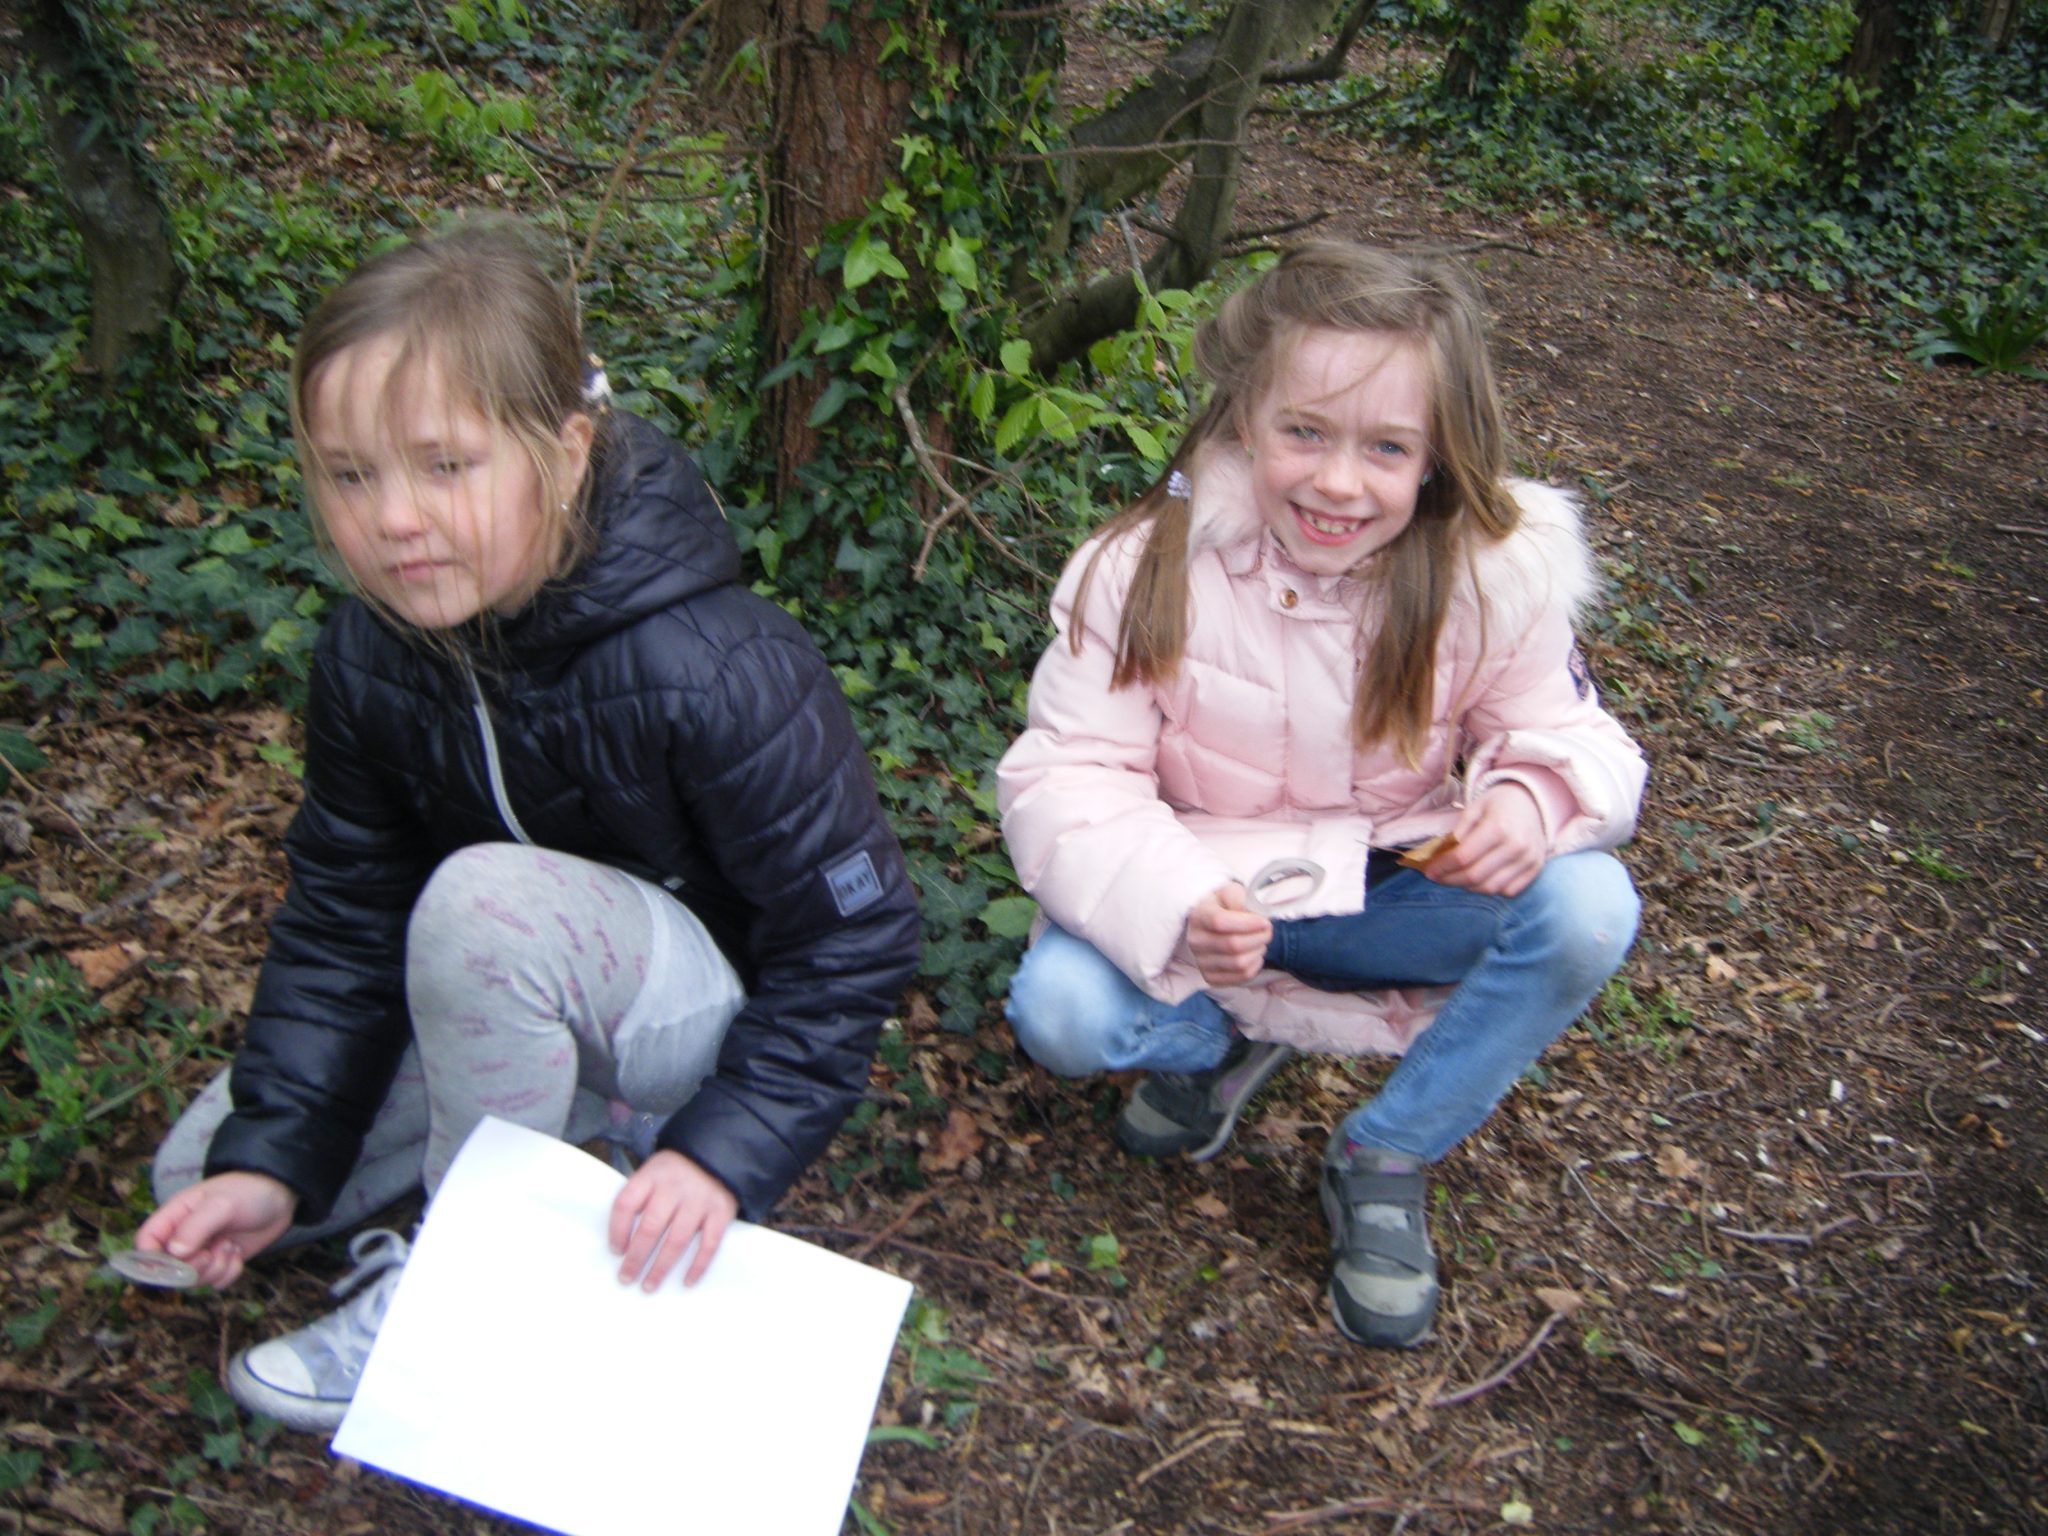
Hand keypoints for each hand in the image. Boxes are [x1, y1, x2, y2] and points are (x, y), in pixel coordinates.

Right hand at [135, 1172, 296, 1289]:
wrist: (281, 1195)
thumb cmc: (248, 1191)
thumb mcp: (221, 1204)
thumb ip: (196, 1226)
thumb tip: (174, 1253)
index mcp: (174, 1216)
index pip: (145, 1243)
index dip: (151, 1259)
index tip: (174, 1263)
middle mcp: (183, 1237)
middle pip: (168, 1270)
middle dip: (191, 1268)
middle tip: (211, 1253)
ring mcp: (202, 1251)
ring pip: (193, 1280)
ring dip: (214, 1269)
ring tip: (229, 1246)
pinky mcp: (220, 1262)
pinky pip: (215, 1283)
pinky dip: (228, 1273)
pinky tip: (237, 1253)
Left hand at [608, 1149, 737, 1290]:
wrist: (718, 1155)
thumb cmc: (677, 1172)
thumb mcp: (654, 1172)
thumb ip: (640, 1198)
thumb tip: (623, 1242)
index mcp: (652, 1175)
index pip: (626, 1204)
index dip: (616, 1230)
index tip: (615, 1251)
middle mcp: (674, 1187)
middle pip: (650, 1227)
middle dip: (636, 1257)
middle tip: (626, 1277)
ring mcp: (699, 1200)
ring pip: (676, 1240)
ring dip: (661, 1267)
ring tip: (649, 1285)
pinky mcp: (721, 1211)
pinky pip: (708, 1244)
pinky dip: (698, 1265)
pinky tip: (687, 1281)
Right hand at [1185, 883, 1272, 988]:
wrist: (1211, 923)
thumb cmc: (1224, 906)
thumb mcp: (1230, 892)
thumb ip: (1239, 897)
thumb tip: (1251, 914)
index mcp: (1198, 916)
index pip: (1220, 922)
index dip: (1247, 923)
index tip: (1264, 921)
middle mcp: (1195, 941)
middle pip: (1234, 945)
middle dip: (1258, 937)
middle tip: (1267, 930)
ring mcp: (1201, 961)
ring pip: (1240, 963)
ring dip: (1258, 951)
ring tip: (1260, 941)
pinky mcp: (1210, 977)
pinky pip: (1241, 977)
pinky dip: (1255, 966)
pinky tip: (1253, 954)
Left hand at [1426, 783, 1547, 895]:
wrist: (1534, 801)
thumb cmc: (1499, 803)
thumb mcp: (1475, 808)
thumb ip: (1458, 832)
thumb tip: (1441, 857)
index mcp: (1498, 827)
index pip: (1463, 857)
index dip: (1442, 867)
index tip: (1429, 871)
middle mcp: (1516, 846)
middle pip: (1475, 876)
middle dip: (1450, 880)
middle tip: (1438, 878)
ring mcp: (1528, 860)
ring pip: (1490, 888)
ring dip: (1467, 887)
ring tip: (1455, 878)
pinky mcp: (1535, 869)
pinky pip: (1508, 890)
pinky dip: (1490, 889)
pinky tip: (1478, 880)